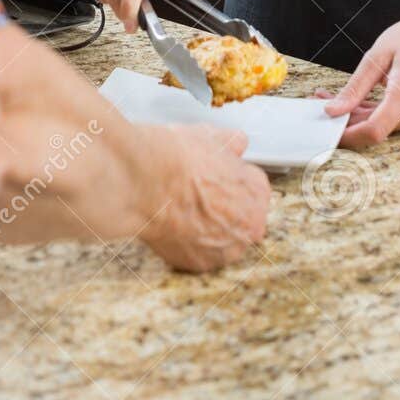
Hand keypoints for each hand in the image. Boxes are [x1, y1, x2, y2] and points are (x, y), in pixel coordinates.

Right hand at [137, 124, 270, 271]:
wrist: (142, 183)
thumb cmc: (176, 160)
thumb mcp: (209, 135)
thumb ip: (231, 142)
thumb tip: (235, 143)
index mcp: (256, 192)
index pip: (252, 187)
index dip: (230, 180)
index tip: (215, 178)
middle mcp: (248, 225)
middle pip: (241, 216)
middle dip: (223, 208)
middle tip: (197, 194)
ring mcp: (225, 249)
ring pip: (222, 239)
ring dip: (208, 229)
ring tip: (183, 209)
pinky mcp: (200, 264)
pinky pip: (199, 253)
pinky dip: (188, 243)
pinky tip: (173, 224)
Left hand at [320, 4, 399, 149]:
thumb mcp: (376, 57)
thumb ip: (354, 88)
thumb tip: (333, 110)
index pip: (374, 130)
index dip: (348, 134)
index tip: (328, 128)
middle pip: (376, 129)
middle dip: (348, 119)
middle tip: (324, 102)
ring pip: (384, 126)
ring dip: (360, 116)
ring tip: (339, 98)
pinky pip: (395, 122)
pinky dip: (377, 114)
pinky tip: (362, 101)